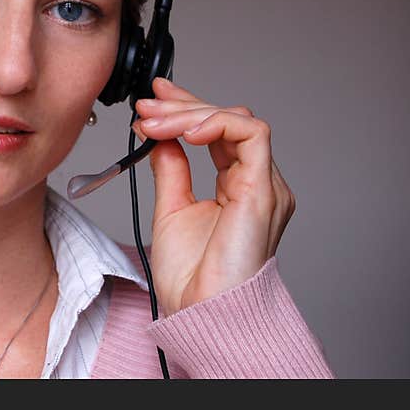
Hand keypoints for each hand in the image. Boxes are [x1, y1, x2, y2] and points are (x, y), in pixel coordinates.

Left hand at [132, 77, 295, 315]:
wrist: (202, 313)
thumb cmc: (192, 278)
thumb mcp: (171, 209)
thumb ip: (171, 170)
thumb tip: (161, 137)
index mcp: (236, 186)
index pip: (216, 131)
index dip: (187, 107)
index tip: (153, 97)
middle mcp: (255, 182)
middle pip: (226, 121)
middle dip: (182, 106)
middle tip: (145, 106)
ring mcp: (264, 184)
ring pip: (237, 121)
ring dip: (190, 114)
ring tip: (153, 122)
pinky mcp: (264, 189)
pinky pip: (252, 136)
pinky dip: (217, 123)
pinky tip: (184, 132)